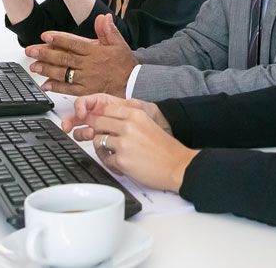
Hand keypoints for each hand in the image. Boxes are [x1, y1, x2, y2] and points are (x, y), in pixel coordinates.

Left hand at [25, 14, 137, 96]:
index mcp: (94, 51)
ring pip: (63, 73)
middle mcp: (88, 65)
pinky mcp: (86, 91)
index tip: (45, 36)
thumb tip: (103, 17)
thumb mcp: (119, 43)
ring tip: (34, 66)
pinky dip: (56, 87)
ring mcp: (86, 79)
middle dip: (45, 54)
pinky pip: (68, 89)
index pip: (73, 43)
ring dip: (47, 70)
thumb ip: (108, 30)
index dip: (58, 39)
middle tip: (31, 51)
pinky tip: (45, 85)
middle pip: (63, 58)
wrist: (134, 84)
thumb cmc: (125, 64)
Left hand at [62, 94, 194, 192]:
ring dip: (103, 148)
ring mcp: (123, 143)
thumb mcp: (148, 124)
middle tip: (107, 140)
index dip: (104, 119)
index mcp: (135, 114)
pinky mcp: (121, 160)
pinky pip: (105, 159)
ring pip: (98, 140)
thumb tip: (110, 122)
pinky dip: (110, 163)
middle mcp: (128, 125)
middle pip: (99, 123)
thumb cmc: (165, 148)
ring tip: (113, 154)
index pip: (107, 109)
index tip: (106, 126)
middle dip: (100, 132)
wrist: (177, 166)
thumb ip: (130, 120)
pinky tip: (121, 165)